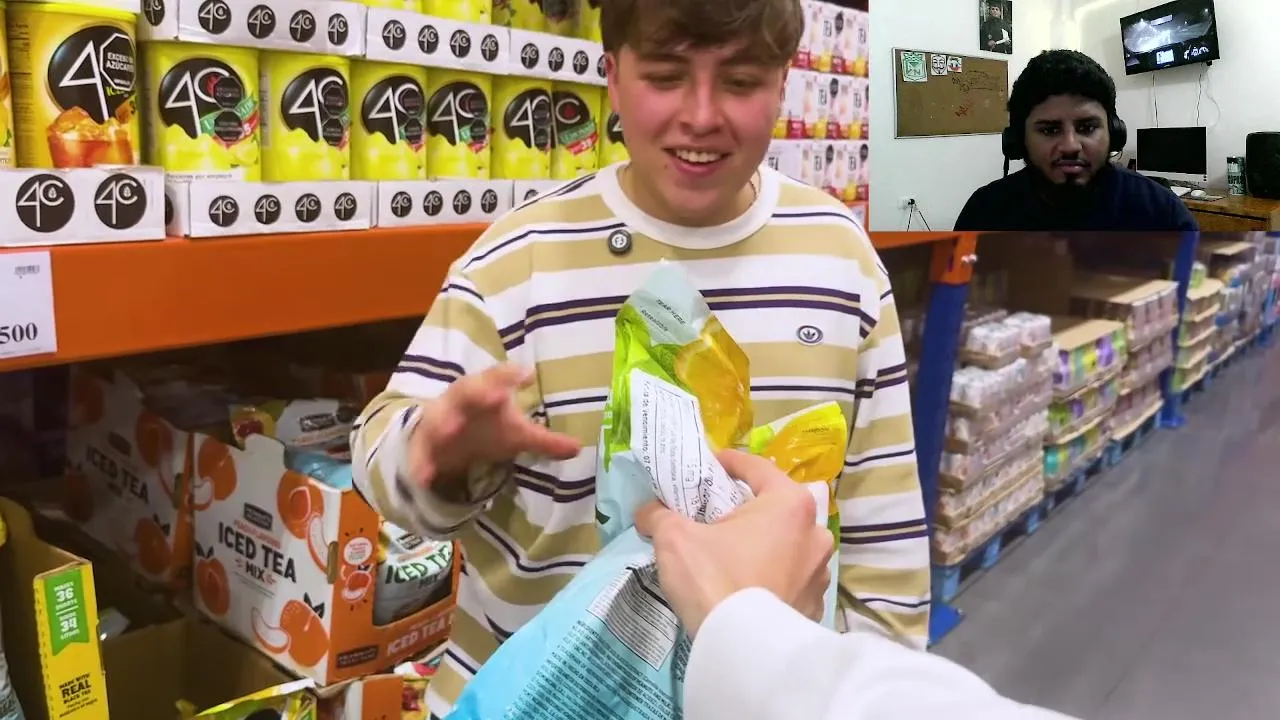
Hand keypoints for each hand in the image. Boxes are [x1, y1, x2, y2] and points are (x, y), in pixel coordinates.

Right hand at [406, 364, 580, 487]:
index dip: (509, 376)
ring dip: (444, 423)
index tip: (526, 374)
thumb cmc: (486, 429)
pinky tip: (424, 478)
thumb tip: (578, 448)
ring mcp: (439, 420)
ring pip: (439, 418)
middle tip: (495, 394)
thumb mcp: (516, 434)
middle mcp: (462, 401)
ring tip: (451, 430)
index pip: (498, 379)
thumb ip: (544, 440)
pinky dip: (421, 464)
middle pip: (468, 391)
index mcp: (486, 391)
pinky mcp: (423, 443)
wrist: (443, 440)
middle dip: (479, 391)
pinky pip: (420, 452)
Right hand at [635, 449, 834, 636]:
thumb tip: (646, 512)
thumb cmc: (715, 579)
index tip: (709, 464)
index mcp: (789, 504)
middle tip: (715, 515)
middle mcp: (815, 532)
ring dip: (761, 544)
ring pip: (786, 544)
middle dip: (745, 508)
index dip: (729, 462)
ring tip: (729, 554)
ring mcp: (820, 572)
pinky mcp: (814, 604)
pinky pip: (789, 578)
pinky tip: (745, 585)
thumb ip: (660, 516)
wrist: (742, 651)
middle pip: (775, 508)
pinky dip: (769, 575)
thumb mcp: (675, 539)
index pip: (757, 467)